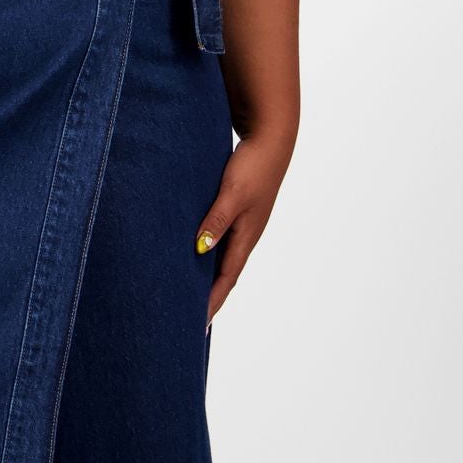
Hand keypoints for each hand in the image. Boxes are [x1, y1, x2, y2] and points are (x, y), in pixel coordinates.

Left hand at [194, 128, 292, 326]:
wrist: (272, 138)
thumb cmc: (253, 165)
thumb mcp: (232, 194)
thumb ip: (216, 221)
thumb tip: (199, 250)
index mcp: (246, 236)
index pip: (226, 279)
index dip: (212, 302)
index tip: (198, 324)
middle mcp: (246, 235)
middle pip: (225, 274)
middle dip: (210, 297)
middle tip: (191, 318)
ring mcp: (244, 223)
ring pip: (223, 257)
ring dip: (209, 276)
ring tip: (190, 293)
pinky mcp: (239, 209)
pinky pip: (222, 239)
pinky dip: (209, 252)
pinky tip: (197, 253)